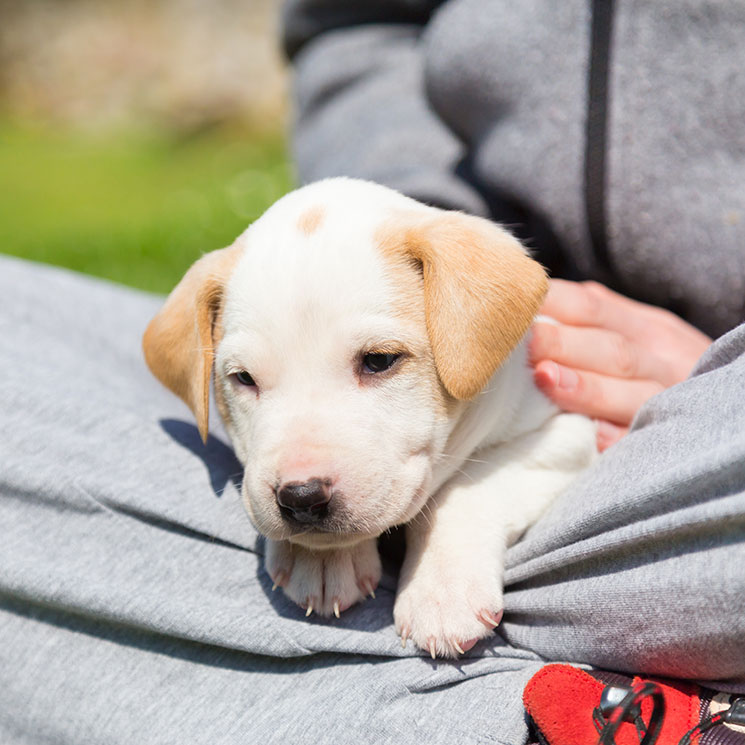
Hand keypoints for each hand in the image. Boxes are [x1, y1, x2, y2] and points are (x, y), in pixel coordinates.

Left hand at [528, 280, 710, 450]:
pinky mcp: (670, 438)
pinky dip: (620, 436)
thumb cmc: (656, 365)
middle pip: (609, 348)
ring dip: (585, 387)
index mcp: (642, 327)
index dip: (549, 304)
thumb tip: (530, 304)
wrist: (725, 405)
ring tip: (545, 379)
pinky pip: (645, 438)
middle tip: (518, 343)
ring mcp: (668, 399)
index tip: (507, 307)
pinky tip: (592, 435)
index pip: (590, 307)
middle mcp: (659, 358)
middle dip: (561, 344)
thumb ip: (590, 319)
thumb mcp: (635, 332)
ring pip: (631, 391)